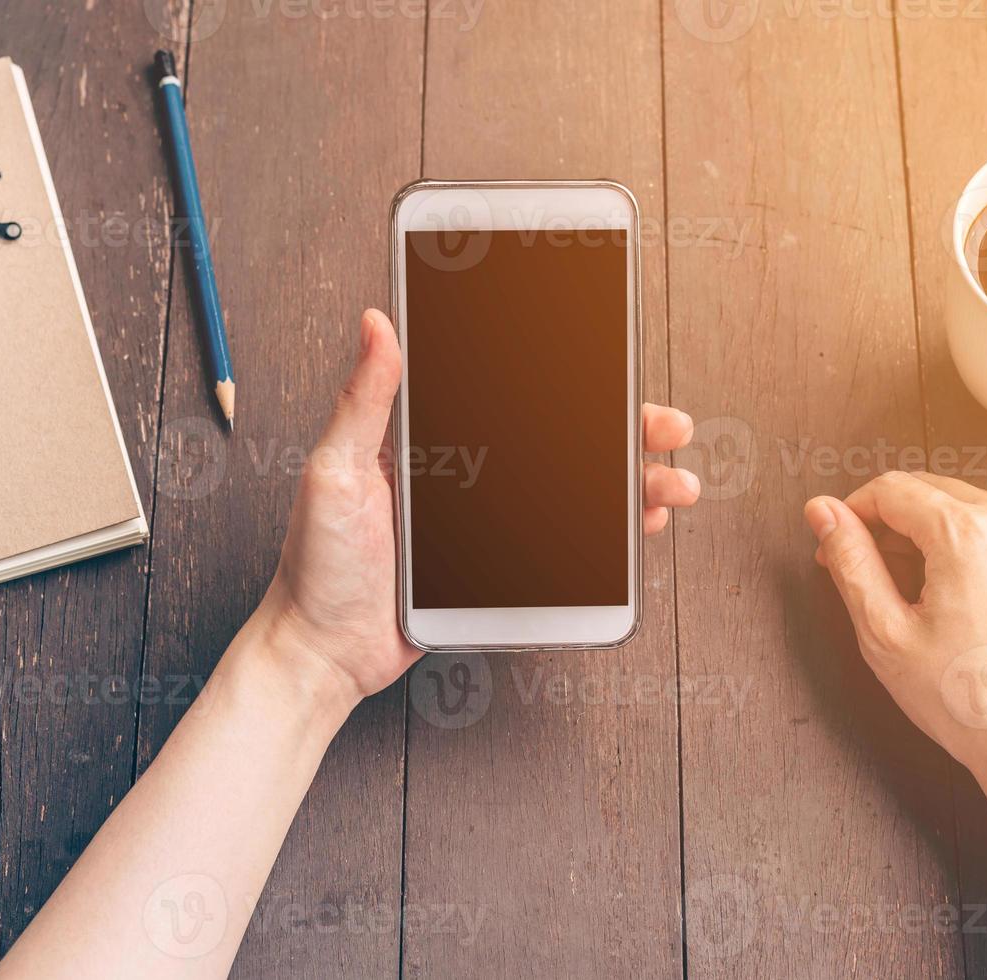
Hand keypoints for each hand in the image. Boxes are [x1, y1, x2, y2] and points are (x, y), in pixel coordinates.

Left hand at [257, 308, 700, 703]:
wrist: (320, 651)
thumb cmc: (315, 564)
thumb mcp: (333, 471)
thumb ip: (363, 400)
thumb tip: (377, 321)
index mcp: (431, 440)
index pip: (516, 397)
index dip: (572, 382)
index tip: (618, 365)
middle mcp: (468, 477)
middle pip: (563, 443)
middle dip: (626, 432)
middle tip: (669, 427)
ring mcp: (489, 525)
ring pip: (577, 495)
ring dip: (631, 486)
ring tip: (671, 487)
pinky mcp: (499, 569)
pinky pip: (566, 549)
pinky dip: (609, 539)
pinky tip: (638, 531)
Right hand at [803, 471, 986, 793]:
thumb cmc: (972, 702)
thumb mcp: (885, 633)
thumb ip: (850, 560)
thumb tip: (822, 511)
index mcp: (967, 533)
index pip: (891, 489)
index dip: (851, 512)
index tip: (836, 544)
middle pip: (930, 491)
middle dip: (888, 522)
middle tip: (865, 570)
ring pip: (967, 510)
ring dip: (929, 535)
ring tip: (912, 594)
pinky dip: (971, 550)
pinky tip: (958, 601)